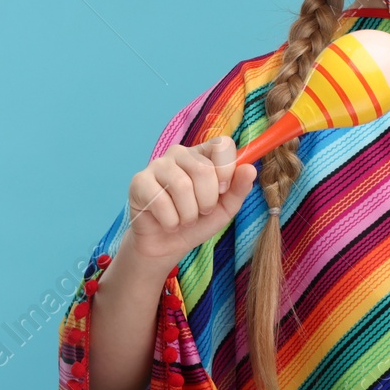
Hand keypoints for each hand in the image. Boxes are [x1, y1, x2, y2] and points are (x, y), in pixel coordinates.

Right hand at [122, 136, 257, 264]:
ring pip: (181, 186)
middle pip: (203, 169)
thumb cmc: (198, 221)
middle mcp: (180, 153)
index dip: (226, 170)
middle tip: (200, 212)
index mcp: (204, 154)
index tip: (222, 191)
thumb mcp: (225, 208)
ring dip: (188, 214)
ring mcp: (157, 165)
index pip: (222, 144)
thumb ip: (239, 188)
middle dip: (207, 201)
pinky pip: (160, 201)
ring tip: (185, 219)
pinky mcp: (139, 181)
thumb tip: (250, 169)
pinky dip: (171, 221)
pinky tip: (168, 223)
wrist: (168, 245)